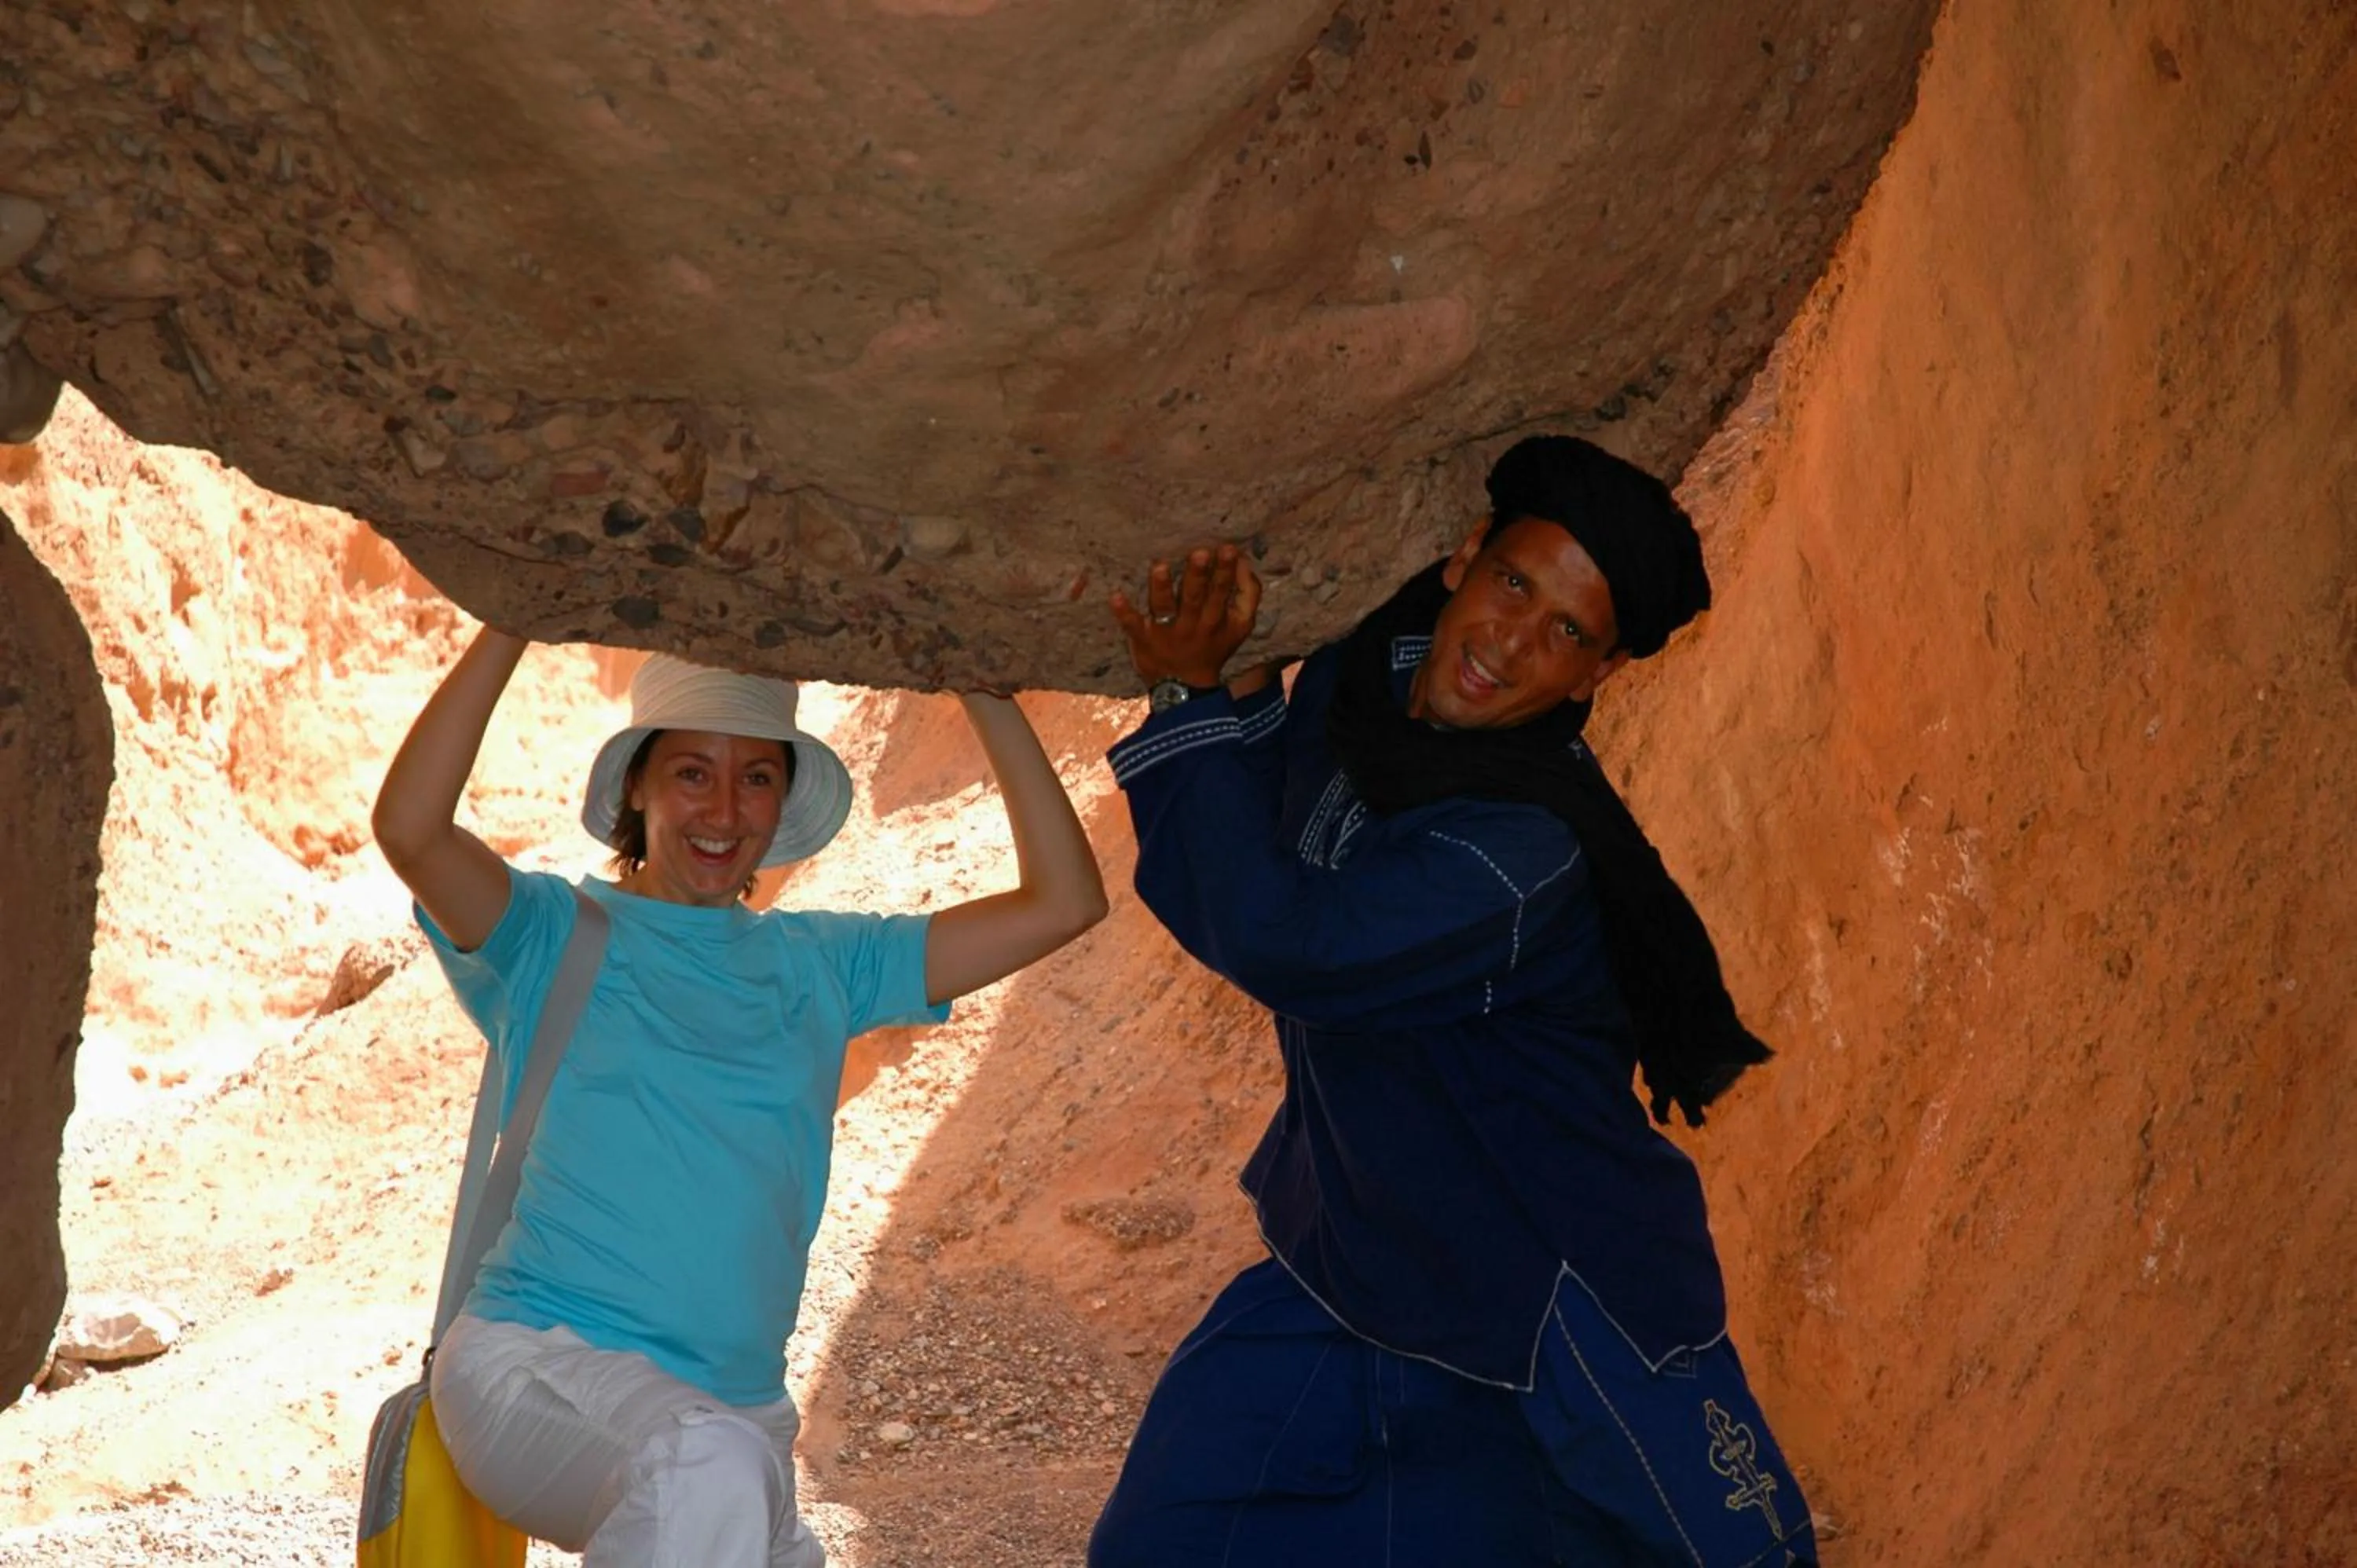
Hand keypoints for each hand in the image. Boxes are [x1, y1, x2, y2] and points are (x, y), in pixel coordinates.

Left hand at [1110, 545, 1260, 688]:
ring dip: (1162, 588)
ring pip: (1165, 607)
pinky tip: (1115, 596)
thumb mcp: (1240, 625)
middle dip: (1197, 575)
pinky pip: (1133, 626)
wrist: (1186, 688)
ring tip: (1161, 567)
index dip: (1226, 571)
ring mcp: (1165, 632)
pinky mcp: (1143, 640)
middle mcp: (1191, 624)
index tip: (1227, 548)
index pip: (1222, 591)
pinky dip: (1124, 613)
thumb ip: (1248, 594)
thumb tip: (1244, 562)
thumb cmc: (1213, 647)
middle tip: (1199, 552)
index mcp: (1215, 619)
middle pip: (1195, 597)